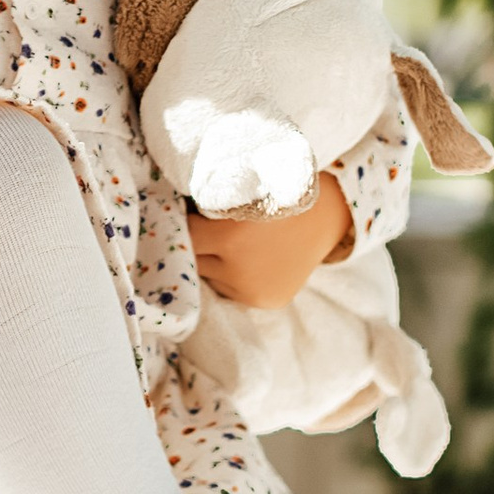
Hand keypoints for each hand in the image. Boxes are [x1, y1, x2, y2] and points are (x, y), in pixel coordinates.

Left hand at [186, 173, 350, 309]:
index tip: (181, 214)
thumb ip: (203, 209)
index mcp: (230, 239)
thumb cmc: (276, 192)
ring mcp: (253, 292)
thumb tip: (167, 218)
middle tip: (205, 227)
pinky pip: (232, 290)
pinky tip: (248, 259)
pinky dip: (233, 276)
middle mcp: (240, 271)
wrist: (325, 213)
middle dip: (199, 245)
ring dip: (215, 263)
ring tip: (233, 243)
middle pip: (196, 261)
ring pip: (212, 278)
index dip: (182, 223)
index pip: (185, 238)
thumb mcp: (238, 193)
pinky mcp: (266, 302)